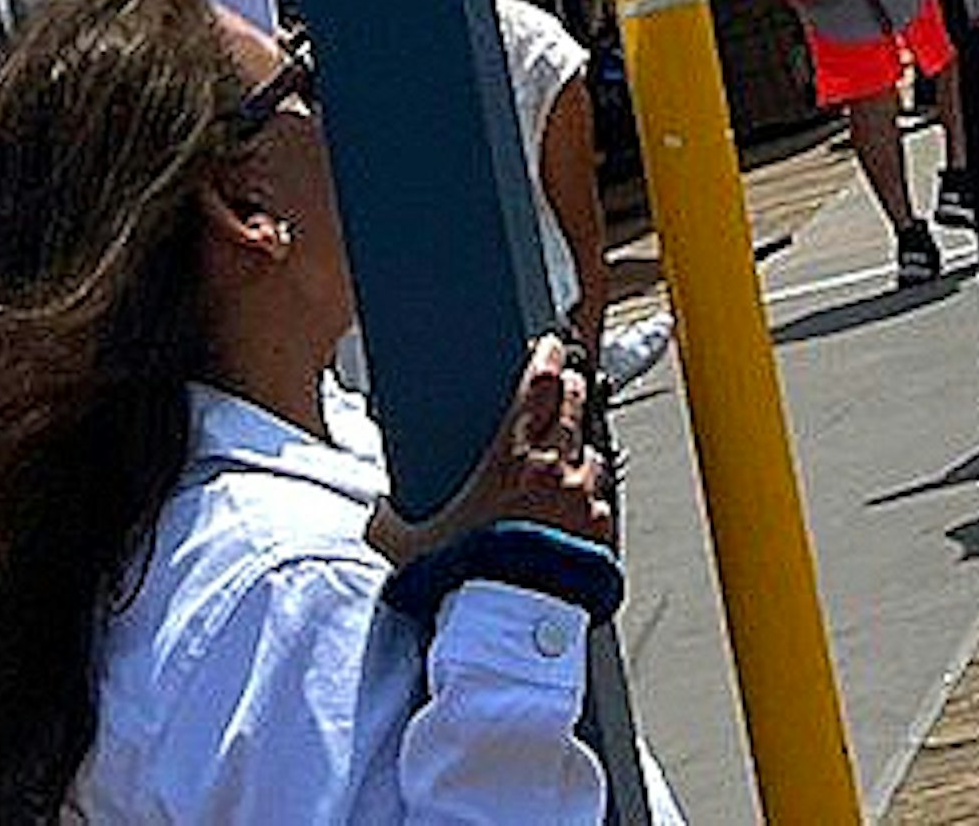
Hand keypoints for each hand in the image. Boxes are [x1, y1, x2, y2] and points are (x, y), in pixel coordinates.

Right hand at [370, 334, 614, 569]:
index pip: (539, 381)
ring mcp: (583, 498)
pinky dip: (593, 499)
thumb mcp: (410, 546)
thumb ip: (387, 521)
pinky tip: (577, 510)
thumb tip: (375, 510)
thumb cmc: (464, 581)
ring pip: (593, 449)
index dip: (546, 356)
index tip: (545, 348)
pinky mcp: (600, 532)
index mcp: (512, 456)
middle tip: (559, 388)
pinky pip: (603, 501)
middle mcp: (555, 467)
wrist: (506, 630)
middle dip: (568, 388)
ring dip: (582, 446)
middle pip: (573, 401)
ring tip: (567, 455)